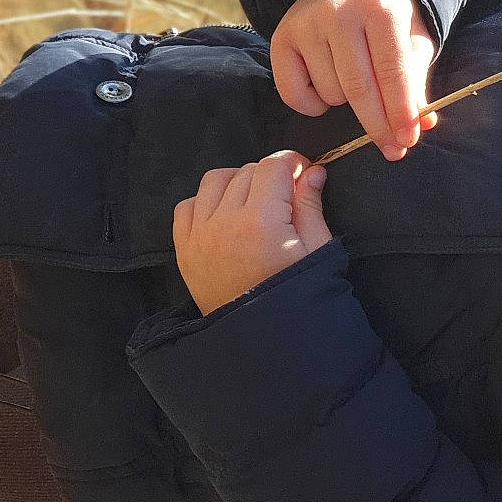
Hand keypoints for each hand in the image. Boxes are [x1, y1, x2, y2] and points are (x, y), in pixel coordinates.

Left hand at [173, 150, 332, 314]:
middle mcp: (226, 221)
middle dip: (270, 177)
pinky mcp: (184, 248)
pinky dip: (206, 203)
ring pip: (216, 180)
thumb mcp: (316, 252)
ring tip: (254, 203)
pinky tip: (225, 217)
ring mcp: (200, 234)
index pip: (273, 166)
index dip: (292, 163)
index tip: (302, 173)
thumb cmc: (296, 295)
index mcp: (262, 220)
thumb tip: (312, 172)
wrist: (261, 338)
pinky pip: (188, 205)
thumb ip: (311, 207)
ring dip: (237, 183)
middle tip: (286, 198)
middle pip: (247, 171)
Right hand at [269, 0, 440, 160]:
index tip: (408, 140)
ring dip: (346, 104)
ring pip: (330, 94)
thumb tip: (423, 123)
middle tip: (393, 149)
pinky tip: (325, 86)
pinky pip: (294, 94)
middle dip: (378, 126)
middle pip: (358, 89)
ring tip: (354, 81)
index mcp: (380, 8)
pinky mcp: (281, 37)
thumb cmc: (386, 19)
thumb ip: (417, 81)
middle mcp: (338, 11)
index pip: (392, 72)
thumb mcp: (413, 40)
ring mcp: (306, 24)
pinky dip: (312, 105)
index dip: (401, 112)